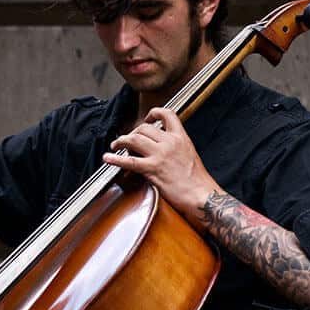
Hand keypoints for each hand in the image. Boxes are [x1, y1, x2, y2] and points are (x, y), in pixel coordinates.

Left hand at [102, 107, 218, 225]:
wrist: (202, 195)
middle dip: (132, 132)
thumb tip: (162, 146)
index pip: (167, 114)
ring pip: (134, 139)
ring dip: (121, 141)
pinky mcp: (153, 169)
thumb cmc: (198, 180)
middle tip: (127, 141)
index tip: (146, 119)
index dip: (153, 113)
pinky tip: (108, 158)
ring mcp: (160, 155)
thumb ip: (176, 146)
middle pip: (144, 128)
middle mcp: (170, 143)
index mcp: (181, 138)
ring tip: (115, 145)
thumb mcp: (190, 154)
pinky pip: (129, 161)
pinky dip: (115, 159)